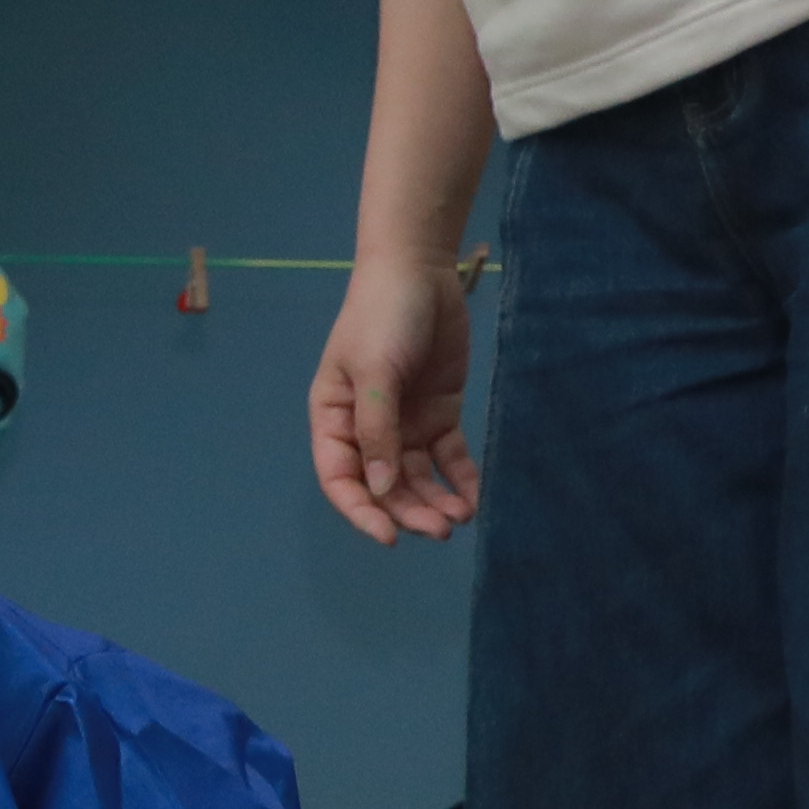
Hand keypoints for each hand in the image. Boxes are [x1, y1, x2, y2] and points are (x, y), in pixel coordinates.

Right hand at [308, 251, 477, 544]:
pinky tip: (474, 496)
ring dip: (436, 500)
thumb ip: (378, 431)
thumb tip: (383, 489)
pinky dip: (460, 478)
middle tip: (441, 528)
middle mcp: (368, 430)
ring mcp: (406, 424)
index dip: (361, 511)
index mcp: (335, 419)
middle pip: (385, 485)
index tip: (388, 536)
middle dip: (410, 511)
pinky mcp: (440, 414)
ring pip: (418, 478)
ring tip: (462, 517)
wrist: (420, 272)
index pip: (341, 479)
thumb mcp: (374, 371)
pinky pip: (449, 457)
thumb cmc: (382, 317)